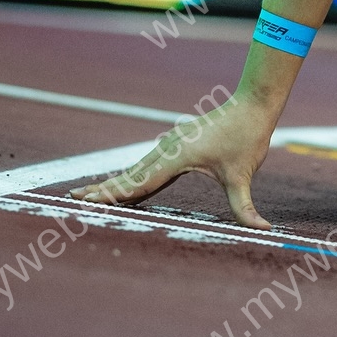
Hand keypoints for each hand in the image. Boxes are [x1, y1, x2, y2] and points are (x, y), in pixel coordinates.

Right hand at [70, 94, 275, 228]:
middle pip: (130, 174)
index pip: (141, 183)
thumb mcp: (244, 175)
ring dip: (114, 180)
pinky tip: (124, 182)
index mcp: (178, 157)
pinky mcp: (177, 142)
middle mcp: (168, 149)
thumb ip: (245, 207)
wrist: (252, 105)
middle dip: (103, 189)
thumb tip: (262, 230)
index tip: (92, 203)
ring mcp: (171, 144)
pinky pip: (148, 162)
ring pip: (136, 167)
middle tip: (74, 199)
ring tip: (89, 192)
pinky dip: (131, 173)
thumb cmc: (248, 138)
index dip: (115, 195)